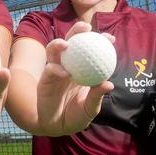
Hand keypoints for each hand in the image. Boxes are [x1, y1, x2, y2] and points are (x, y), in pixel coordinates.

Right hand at [36, 21, 113, 135]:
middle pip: (72, 42)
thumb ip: (97, 96)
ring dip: (58, 44)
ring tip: (66, 44)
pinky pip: (50, 70)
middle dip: (77, 30)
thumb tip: (108, 84)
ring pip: (55, 51)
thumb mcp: (90, 108)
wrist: (57, 127)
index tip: (110, 38)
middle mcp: (68, 65)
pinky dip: (56, 69)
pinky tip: (64, 72)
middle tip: (86, 27)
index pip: (91, 50)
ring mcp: (55, 70)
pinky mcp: (44, 79)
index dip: (100, 41)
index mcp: (82, 69)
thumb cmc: (76, 116)